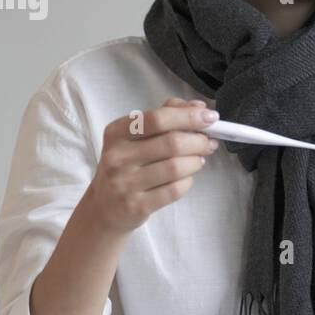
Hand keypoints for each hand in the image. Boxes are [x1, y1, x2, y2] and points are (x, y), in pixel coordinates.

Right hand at [87, 98, 219, 233]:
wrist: (103, 208)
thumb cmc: (126, 166)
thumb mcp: (135, 138)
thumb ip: (165, 116)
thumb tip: (198, 106)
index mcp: (117, 133)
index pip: (158, 118)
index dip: (189, 116)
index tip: (210, 117)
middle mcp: (118, 156)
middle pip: (171, 143)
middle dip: (199, 141)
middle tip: (209, 142)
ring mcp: (125, 183)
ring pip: (176, 167)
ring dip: (196, 162)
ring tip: (198, 160)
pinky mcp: (137, 205)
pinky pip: (175, 190)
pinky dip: (188, 181)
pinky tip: (186, 178)